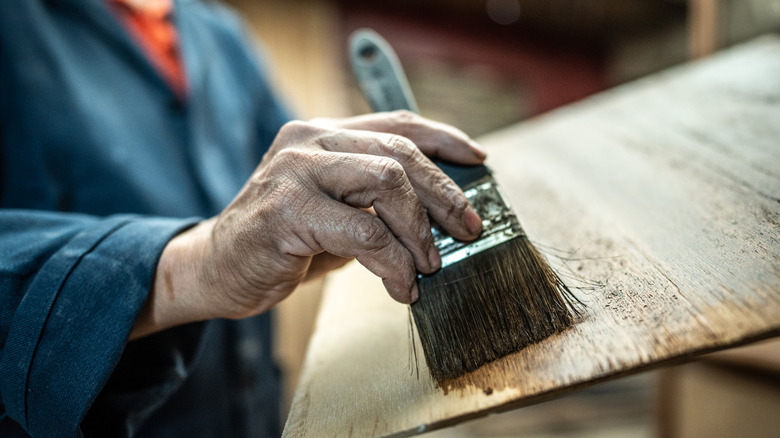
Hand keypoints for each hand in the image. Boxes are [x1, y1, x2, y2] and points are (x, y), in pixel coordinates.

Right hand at [132, 111, 484, 337]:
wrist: (215, 269)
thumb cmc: (283, 244)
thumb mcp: (335, 211)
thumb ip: (376, 201)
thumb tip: (444, 213)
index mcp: (322, 133)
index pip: (396, 122)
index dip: (444, 138)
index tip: (479, 159)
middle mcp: (308, 141)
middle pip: (400, 152)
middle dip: (445, 194)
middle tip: (466, 230)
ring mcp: (295, 171)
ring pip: (387, 183)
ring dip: (420, 232)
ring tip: (429, 265)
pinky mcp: (287, 211)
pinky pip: (364, 234)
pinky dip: (394, 263)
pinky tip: (399, 285)